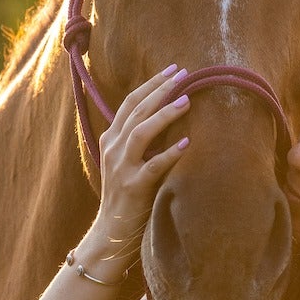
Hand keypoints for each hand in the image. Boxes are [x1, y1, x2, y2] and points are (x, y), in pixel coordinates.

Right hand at [83, 64, 191, 262]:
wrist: (111, 231)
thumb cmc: (126, 195)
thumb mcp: (127, 161)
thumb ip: (139, 140)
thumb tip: (167, 115)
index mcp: (111, 139)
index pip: (129, 103)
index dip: (151, 84)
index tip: (172, 69)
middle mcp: (113, 148)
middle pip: (135, 110)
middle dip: (160, 89)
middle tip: (183, 73)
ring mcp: (121, 167)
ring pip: (140, 132)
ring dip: (164, 114)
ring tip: (187, 100)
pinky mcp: (133, 187)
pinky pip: (152, 166)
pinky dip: (170, 153)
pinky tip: (187, 144)